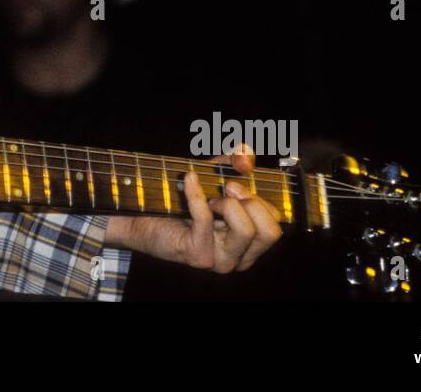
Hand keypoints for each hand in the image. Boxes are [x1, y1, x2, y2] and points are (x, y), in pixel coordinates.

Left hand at [106, 147, 280, 273]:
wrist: (144, 216)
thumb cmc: (184, 198)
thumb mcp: (215, 173)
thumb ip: (235, 160)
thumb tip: (245, 158)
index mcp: (250, 244)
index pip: (276, 224)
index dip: (261, 198)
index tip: (236, 183)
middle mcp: (241, 257)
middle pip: (269, 231)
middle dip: (250, 201)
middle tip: (226, 188)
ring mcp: (221, 261)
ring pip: (246, 229)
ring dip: (227, 203)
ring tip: (210, 197)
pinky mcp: (199, 256)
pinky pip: (206, 219)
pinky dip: (196, 193)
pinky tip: (187, 180)